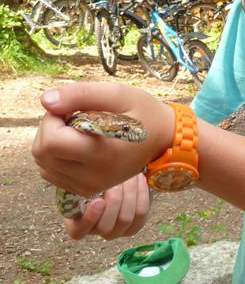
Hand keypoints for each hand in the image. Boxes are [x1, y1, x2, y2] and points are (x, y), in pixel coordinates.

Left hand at [32, 81, 174, 197]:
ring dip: (51, 141)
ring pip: (43, 165)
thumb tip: (45, 101)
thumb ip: (80, 94)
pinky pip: (52, 173)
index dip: (52, 118)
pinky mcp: (85, 190)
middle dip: (50, 127)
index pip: (51, 141)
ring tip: (77, 128)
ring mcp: (88, 187)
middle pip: (42, 153)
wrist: (164, 139)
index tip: (71, 107)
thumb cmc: (144, 112)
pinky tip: (75, 143)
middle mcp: (93, 177)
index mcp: (103, 153)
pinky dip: (56, 156)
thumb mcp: (118, 93)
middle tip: (73, 114)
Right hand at [64, 173, 150, 240]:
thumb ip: (83, 179)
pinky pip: (141, 213)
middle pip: (105, 226)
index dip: (89, 219)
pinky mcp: (136, 224)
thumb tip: (82, 172)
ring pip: (125, 219)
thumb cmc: (96, 176)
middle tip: (117, 177)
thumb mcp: (84, 177)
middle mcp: (97, 231)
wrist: (119, 176)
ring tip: (130, 174)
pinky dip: (141, 193)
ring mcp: (117, 230)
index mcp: (77, 223)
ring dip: (129, 193)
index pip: (78, 231)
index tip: (99, 201)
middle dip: (114, 198)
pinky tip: (140, 178)